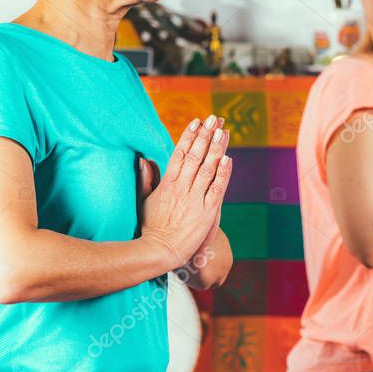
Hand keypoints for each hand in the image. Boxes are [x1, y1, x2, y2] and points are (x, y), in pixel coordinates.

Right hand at [139, 115, 231, 268]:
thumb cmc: (151, 228)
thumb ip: (146, 179)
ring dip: (216, 148)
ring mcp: (194, 200)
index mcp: (167, 184)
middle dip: (205, 136)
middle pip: (195, 156)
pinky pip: (216, 189)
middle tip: (214, 119)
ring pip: (207, 168)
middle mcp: (181, 188)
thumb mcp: (145, 200)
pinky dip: (223, 173)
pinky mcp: (206, 212)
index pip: (179, 154)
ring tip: (223, 131)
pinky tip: (228, 159)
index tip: (196, 122)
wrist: (159, 252)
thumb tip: (144, 159)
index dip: (189, 136)